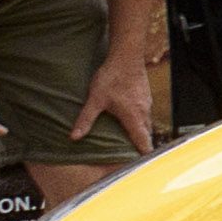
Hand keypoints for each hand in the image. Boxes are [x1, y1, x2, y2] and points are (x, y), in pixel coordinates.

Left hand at [79, 43, 163, 160]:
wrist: (127, 55)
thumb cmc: (113, 76)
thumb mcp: (95, 99)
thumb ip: (86, 119)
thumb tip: (74, 136)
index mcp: (133, 117)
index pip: (143, 141)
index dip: (143, 154)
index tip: (144, 165)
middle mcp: (143, 112)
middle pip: (146, 134)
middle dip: (142, 145)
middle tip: (136, 157)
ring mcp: (146, 103)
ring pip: (147, 124)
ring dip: (141, 133)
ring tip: (134, 141)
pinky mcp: (145, 96)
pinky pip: (146, 114)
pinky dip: (140, 122)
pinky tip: (132, 120)